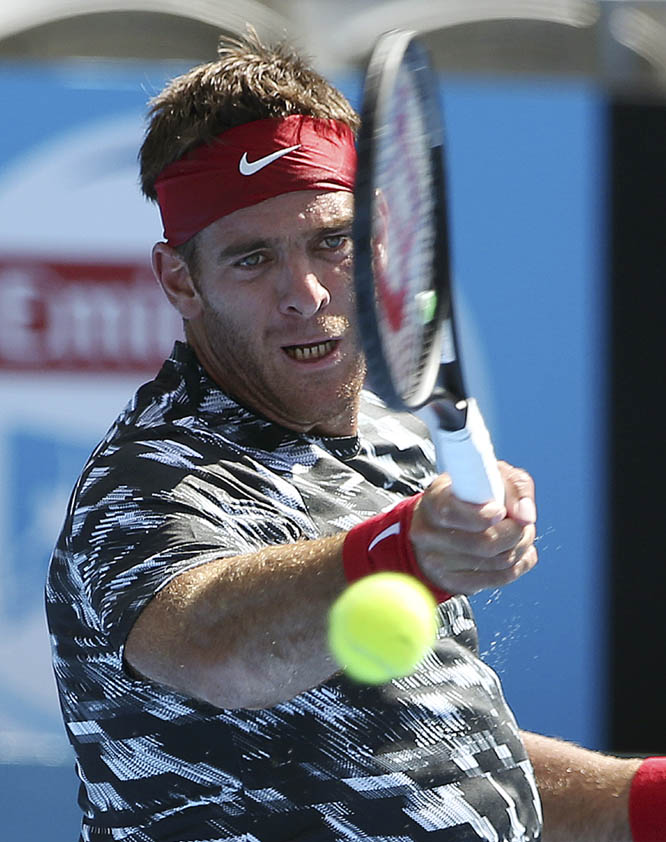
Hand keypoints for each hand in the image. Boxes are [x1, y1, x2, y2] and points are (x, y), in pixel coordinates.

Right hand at [409, 461, 537, 594]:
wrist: (439, 523)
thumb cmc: (470, 494)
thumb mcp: (489, 475)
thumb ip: (514, 487)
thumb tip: (526, 516)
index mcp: (434, 499)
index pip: (451, 512)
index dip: (482, 516)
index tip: (500, 511)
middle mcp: (428, 532)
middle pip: (483, 543)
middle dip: (516, 533)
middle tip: (523, 524)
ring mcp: (436, 561)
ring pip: (495, 563)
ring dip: (520, 549)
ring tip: (522, 536)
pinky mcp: (449, 582)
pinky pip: (495, 580)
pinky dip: (517, 567)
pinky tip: (520, 555)